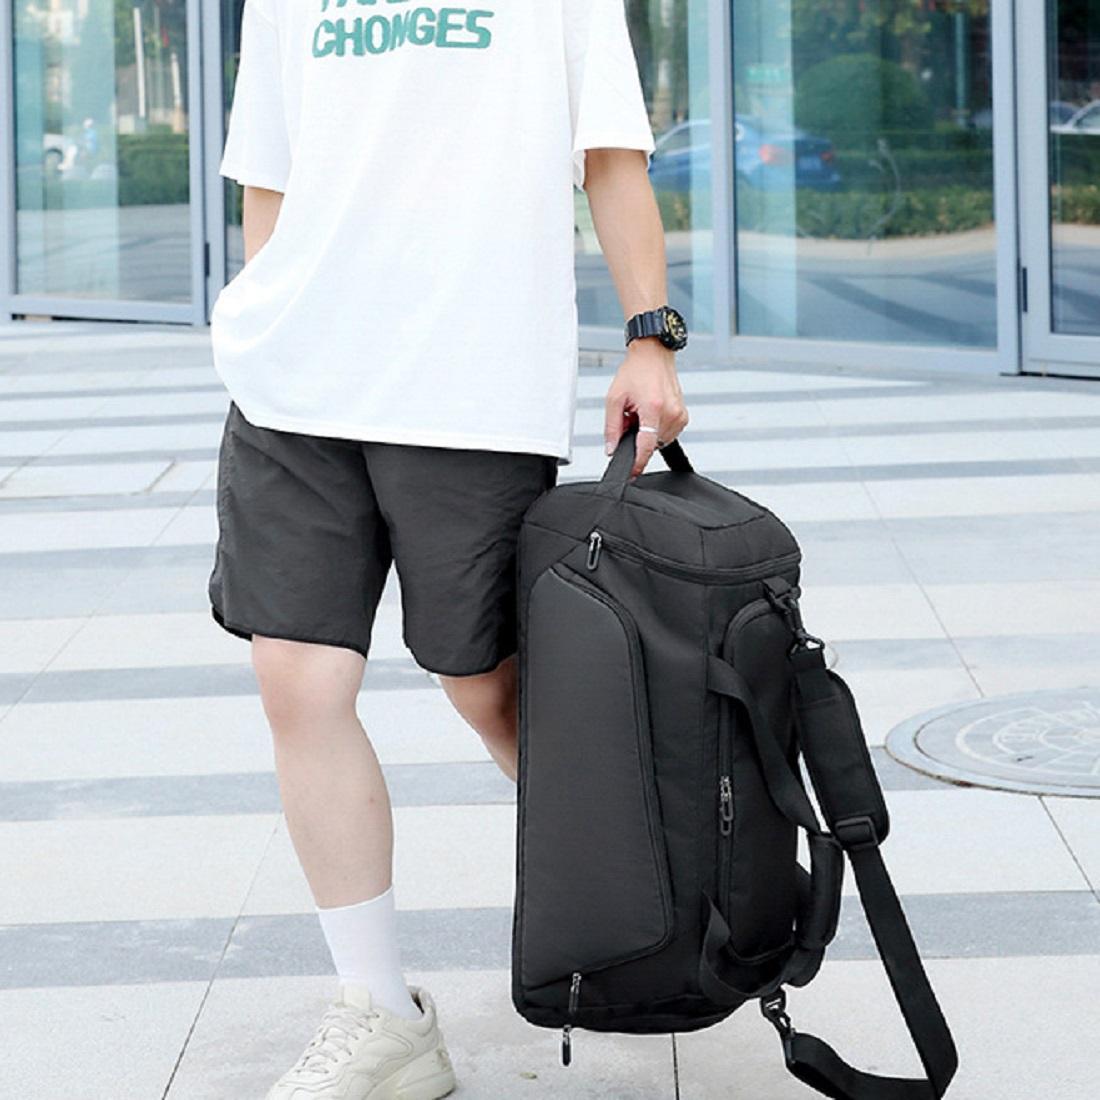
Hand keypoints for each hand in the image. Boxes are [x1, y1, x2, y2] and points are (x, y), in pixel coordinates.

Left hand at [604, 338, 688, 477]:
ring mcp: (679, 415)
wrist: (653, 356)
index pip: (647, 445)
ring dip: (647, 433)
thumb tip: (611, 449)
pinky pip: (667, 434)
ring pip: (660, 441)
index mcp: (653, 408)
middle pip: (652, 444)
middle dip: (637, 438)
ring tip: (641, 412)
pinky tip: (651, 412)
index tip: (631, 472)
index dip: (638, 462)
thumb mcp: (614, 399)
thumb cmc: (635, 372)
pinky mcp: (683, 416)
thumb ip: (611, 428)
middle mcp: (670, 413)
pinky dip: (656, 428)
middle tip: (630, 418)